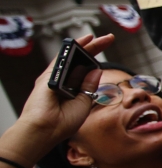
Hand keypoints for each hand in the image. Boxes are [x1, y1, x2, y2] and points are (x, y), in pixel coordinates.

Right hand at [0, 34, 113, 167]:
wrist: (47, 129)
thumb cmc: (64, 121)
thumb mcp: (83, 102)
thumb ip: (88, 85)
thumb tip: (96, 69)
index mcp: (72, 90)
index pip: (85, 71)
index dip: (95, 60)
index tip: (106, 52)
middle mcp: (63, 82)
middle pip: (79, 61)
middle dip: (94, 48)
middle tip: (109, 37)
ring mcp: (54, 78)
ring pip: (71, 57)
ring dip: (86, 46)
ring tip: (101, 37)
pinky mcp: (48, 76)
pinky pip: (62, 59)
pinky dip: (72, 49)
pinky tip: (84, 41)